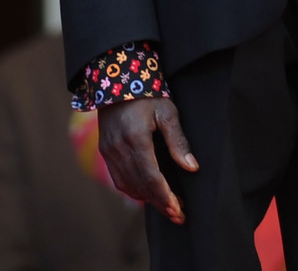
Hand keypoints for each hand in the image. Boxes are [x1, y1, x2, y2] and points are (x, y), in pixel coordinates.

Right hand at [96, 97, 195, 224]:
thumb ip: (178, 141)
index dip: (165, 196)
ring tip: (167, 207)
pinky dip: (133, 189)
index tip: (178, 210)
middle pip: (139, 185)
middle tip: (177, 215)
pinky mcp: (106, 151)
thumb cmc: (149, 94)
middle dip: (159, 203)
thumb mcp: (168, 112)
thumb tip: (191, 167)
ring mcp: (109, 151)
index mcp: (135, 139)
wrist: (117, 82)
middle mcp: (118, 149)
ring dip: (147, 199)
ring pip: (127, 185)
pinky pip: (119, 178)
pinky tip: (147, 194)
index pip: (150, 177)